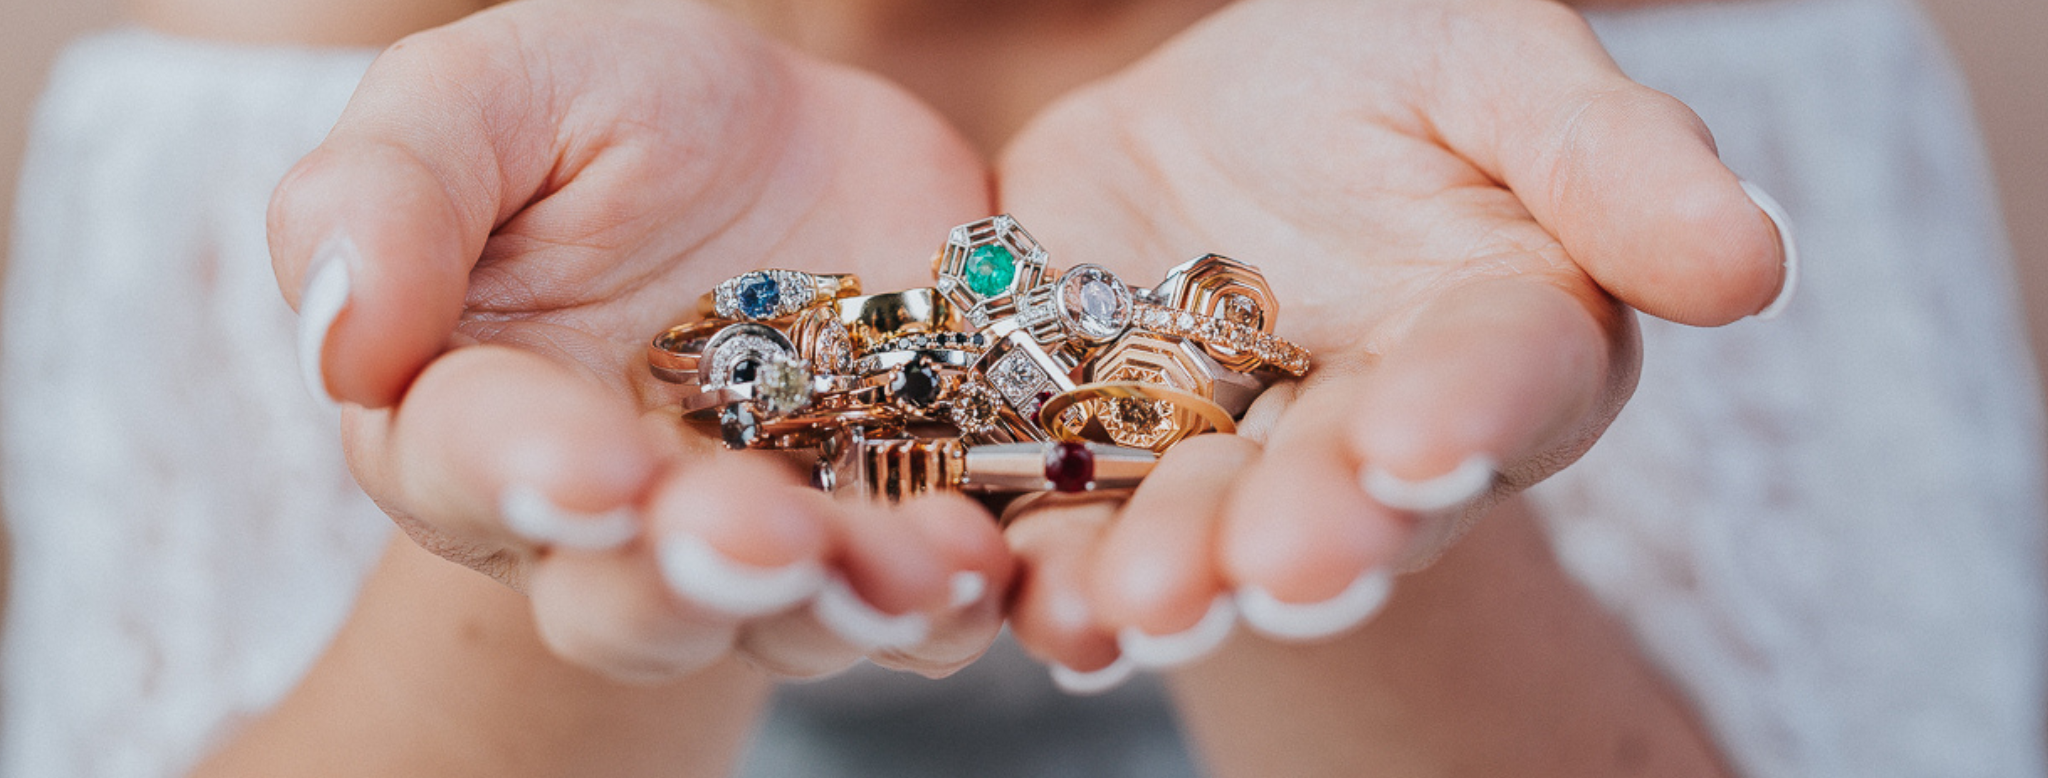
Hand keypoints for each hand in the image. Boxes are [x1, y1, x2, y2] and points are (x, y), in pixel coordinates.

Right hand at [268, 0, 1011, 681]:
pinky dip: (949, 601)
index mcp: (476, 416)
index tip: (585, 467)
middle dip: (684, 577)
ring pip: (781, 619)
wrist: (801, 153)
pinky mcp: (885, 537)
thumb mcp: (502, 93)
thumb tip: (342, 338)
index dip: (522, 475)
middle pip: (623, 597)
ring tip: (898, 567)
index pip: (470, 466)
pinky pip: (915, 607)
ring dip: (837, 603)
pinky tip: (981, 564)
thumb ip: (392, 188)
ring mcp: (759, 540)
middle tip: (747, 533)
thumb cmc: (621, 122)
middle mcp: (611, 519)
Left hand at [992, 0, 1790, 681]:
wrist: (1217, 116)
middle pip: (1354, 492)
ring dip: (1181, 574)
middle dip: (1317, 533)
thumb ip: (1609, 155)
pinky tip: (1041, 601)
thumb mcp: (1490, 64)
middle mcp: (1376, 429)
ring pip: (1214, 532)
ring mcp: (1238, 459)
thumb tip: (1750, 263)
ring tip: (1140, 605)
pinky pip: (1085, 524)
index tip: (1423, 447)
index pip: (1500, 380)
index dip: (1466, 415)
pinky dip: (1059, 569)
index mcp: (1501, 334)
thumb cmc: (1387, 75)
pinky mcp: (1109, 460)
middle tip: (1280, 569)